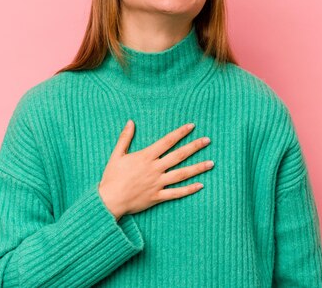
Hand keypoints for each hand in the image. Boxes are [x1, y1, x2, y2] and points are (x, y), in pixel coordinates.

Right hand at [98, 120, 212, 220]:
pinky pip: (176, 193)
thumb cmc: (112, 177)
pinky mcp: (158, 197)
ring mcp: (158, 183)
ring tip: (211, 163)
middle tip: (207, 140)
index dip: (180, 133)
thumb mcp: (116, 155)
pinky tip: (201, 185)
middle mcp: (155, 169)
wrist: (109, 200)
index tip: (192, 126)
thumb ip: (125, 138)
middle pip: (179, 155)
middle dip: (194, 147)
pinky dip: (189, 190)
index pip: (167, 141)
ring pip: (182, 174)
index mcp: (146, 156)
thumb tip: (130, 121)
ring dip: (198, 168)